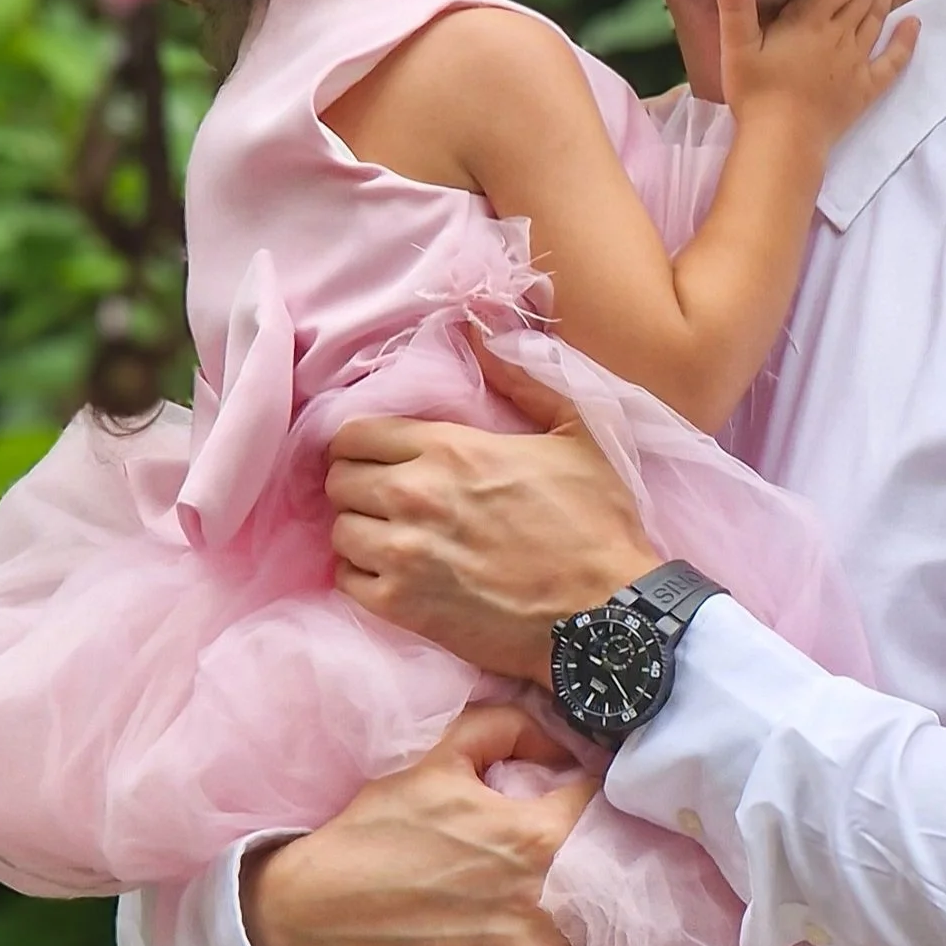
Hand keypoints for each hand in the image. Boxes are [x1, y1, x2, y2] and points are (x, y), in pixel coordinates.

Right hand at [244, 705, 592, 945]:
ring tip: (550, 894)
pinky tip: (526, 935)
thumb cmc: (377, 834)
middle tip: (569, 850)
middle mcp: (547, 905)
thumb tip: (560, 737)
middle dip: (596, 857)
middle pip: (611, 877)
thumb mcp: (437, 759)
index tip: (574, 800)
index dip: (590, 799)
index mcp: (537, 839)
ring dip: (581, 910)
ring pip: (594, 930)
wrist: (316, 918)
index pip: (603, 810)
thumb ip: (506, 729)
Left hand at [326, 349, 652, 682]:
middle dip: (359, 487)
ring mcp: (404, 554)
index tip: (382, 459)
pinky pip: (348, 582)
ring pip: (340, 531)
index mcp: (448, 449)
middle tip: (389, 501)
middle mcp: (414, 495)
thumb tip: (480, 330)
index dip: (364, 445)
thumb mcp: (575, 435)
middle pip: (338, 481)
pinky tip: (395, 576)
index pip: (355, 434)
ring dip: (362, 533)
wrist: (607, 614)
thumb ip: (521, 381)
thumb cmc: (597, 524)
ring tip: (392, 540)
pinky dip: (364, 577)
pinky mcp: (404, 607)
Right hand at [718, 0, 918, 146]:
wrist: (782, 144)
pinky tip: (914, 26)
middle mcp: (838, 37)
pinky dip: (904, 44)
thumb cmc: (755, 95)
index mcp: (810, 22)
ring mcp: (855, 63)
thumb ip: (736, 8)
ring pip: (876, 19)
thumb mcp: (736, 49)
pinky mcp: (864, 90)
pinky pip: (890, 63)